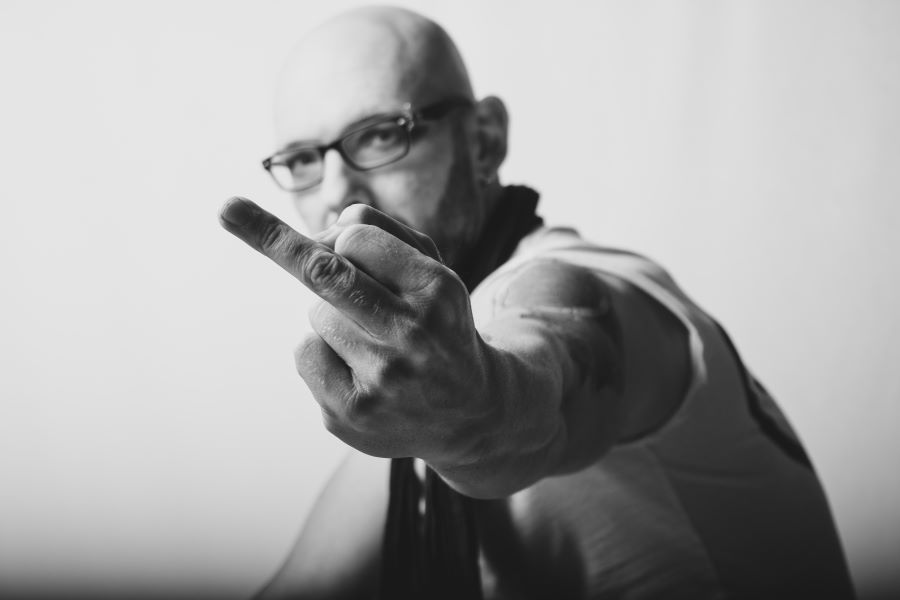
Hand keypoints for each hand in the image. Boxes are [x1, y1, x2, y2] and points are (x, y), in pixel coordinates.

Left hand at [219, 197, 497, 465]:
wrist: (470, 412)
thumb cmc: (439, 325)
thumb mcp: (434, 272)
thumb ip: (389, 234)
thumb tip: (330, 225)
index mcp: (437, 289)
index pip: (358, 237)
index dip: (343, 236)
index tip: (301, 219)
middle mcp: (413, 334)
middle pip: (326, 273)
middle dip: (272, 239)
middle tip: (227, 207)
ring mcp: (381, 379)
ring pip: (316, 315)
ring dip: (333, 317)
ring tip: (376, 344)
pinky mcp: (350, 414)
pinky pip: (305, 353)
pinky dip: (321, 352)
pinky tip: (359, 372)